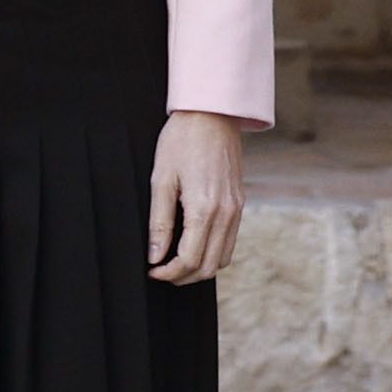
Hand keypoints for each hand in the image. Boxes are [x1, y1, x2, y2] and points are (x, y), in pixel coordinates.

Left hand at [147, 109, 246, 285]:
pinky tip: (192, 247)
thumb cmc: (181, 141)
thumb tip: (154, 255)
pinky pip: (230, 240)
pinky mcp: (240, 204)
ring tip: (174, 264)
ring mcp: (237, 209)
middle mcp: (227, 213)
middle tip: (161, 273)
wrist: (211, 115)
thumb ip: (159, 222)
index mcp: (205, 208)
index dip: (169, 273)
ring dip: (199, 268)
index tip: (151, 271)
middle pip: (209, 265)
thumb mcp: (161, 179)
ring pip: (223, 258)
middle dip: (183, 277)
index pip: (189, 259)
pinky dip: (212, 252)